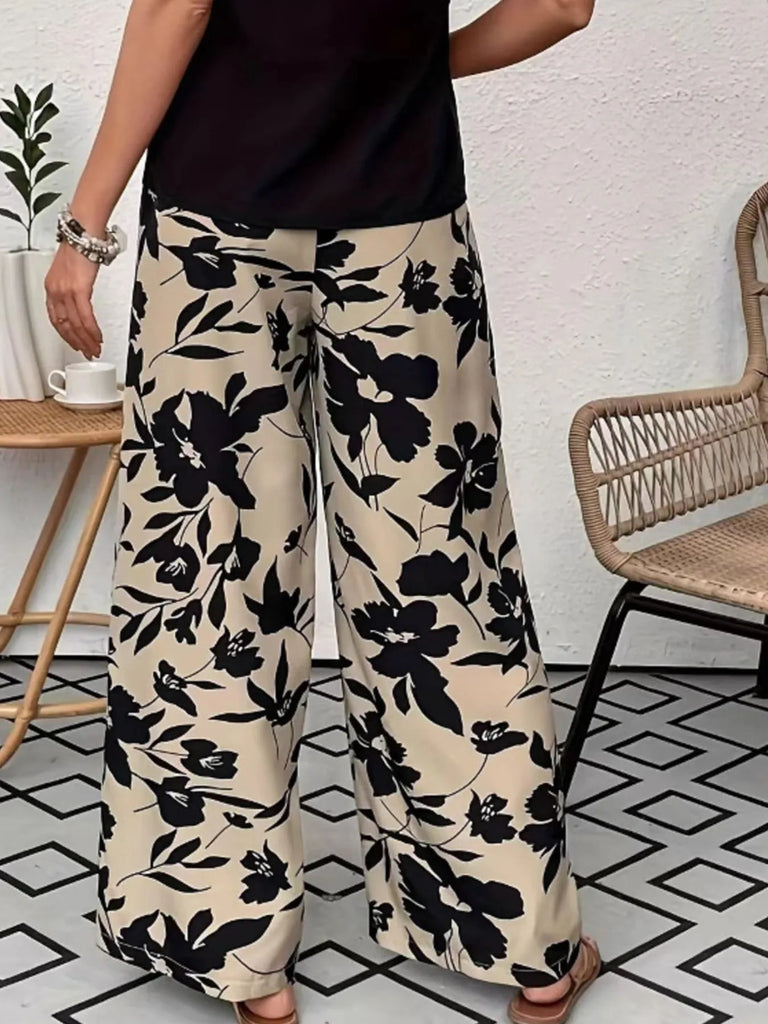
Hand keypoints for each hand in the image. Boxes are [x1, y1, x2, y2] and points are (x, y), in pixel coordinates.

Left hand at [44, 241, 102, 359]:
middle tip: (87, 351)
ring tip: (95, 349)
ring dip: (87, 340)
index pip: (55, 318)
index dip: (65, 334)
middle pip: (65, 325)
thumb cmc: (81, 247)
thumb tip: (81, 300)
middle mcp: (56, 291)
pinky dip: (92, 330)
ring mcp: (66, 292)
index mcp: (51, 287)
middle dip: (77, 342)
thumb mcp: (71, 271)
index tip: (74, 342)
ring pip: (75, 324)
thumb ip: (73, 287)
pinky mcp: (79, 291)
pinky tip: (98, 337)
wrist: (84, 235)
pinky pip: (85, 317)